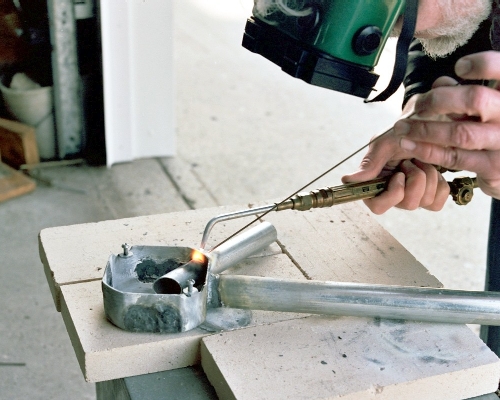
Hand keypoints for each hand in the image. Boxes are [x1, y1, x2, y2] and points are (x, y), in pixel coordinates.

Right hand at [341, 95, 450, 214]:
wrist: (427, 125)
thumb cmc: (402, 133)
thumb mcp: (384, 143)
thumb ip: (368, 163)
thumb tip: (347, 180)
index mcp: (377, 184)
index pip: (378, 206)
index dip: (392, 195)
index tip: (399, 175)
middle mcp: (393, 194)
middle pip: (407, 204)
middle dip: (416, 180)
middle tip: (411, 162)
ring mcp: (413, 197)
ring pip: (425, 202)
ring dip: (429, 177)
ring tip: (421, 162)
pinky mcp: (431, 196)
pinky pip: (438, 201)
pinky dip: (440, 184)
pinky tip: (434, 171)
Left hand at [397, 51, 499, 199]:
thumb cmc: (491, 128)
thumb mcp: (484, 107)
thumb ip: (464, 93)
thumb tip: (440, 83)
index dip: (483, 64)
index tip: (460, 67)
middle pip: (476, 100)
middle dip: (438, 100)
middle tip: (417, 105)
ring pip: (460, 133)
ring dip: (424, 130)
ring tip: (401, 128)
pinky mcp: (491, 167)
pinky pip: (454, 157)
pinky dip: (427, 150)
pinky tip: (409, 144)